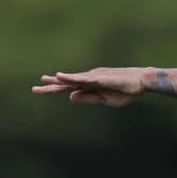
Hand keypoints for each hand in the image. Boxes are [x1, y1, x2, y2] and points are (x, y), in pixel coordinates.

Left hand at [31, 67, 153, 106]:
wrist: (142, 82)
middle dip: (51, 86)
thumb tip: (70, 98)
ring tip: (44, 80)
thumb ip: (89, 98)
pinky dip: (70, 77)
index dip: (54, 89)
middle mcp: (89, 79)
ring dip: (58, 81)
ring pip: (72, 80)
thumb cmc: (127, 91)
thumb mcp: (106, 100)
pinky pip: (82, 78)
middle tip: (34, 89)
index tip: (39, 88)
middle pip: (66, 83)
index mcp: (90, 86)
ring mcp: (94, 77)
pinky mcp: (99, 77)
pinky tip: (60, 77)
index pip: (68, 88)